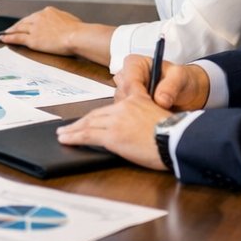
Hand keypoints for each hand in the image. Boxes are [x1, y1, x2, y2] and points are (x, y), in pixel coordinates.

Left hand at [0, 6, 93, 56]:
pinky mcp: (32, 39)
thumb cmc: (78, 30)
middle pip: (24, 21)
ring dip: (11, 30)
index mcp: (48, 12)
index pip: (34, 16)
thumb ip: (62, 20)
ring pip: (19, 28)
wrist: (76, 36)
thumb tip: (63, 24)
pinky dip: (8, 37)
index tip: (26, 23)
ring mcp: (34, 28)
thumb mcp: (70, 20)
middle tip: (12, 28)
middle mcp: (39, 18)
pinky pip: (17, 37)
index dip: (29, 21)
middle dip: (18, 25)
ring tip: (5, 33)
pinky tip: (3, 38)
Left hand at [56, 96, 172, 170]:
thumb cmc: (175, 134)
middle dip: (81, 121)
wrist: (177, 140)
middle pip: (96, 114)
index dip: (98, 112)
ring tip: (63, 134)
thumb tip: (138, 129)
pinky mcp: (112, 135)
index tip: (89, 117)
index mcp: (136, 100)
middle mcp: (124, 107)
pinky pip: (87, 135)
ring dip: (73, 130)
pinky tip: (66, 140)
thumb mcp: (161, 117)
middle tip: (69, 126)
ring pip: (88, 124)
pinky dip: (74, 138)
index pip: (111, 105)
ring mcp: (117, 121)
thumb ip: (146, 116)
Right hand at [114, 54, 210, 110]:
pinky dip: (138, 119)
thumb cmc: (182, 80)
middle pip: (123, 94)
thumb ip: (171, 85)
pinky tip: (151, 118)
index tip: (150, 104)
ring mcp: (126, 93)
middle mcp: (127, 77)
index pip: (128, 81)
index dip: (137, 94)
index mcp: (135, 64)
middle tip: (155, 111)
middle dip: (138, 105)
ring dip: (138, 113)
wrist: (188, 93)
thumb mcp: (180, 77)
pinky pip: (126, 115)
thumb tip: (161, 99)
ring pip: (122, 106)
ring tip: (156, 114)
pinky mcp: (128, 106)